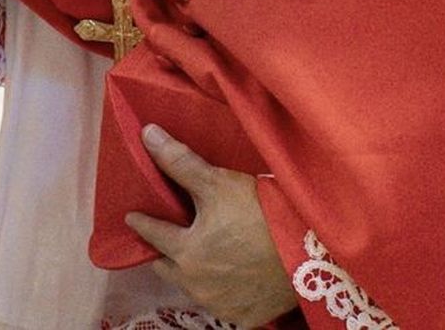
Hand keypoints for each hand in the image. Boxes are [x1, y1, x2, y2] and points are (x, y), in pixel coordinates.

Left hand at [124, 124, 295, 325]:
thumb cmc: (259, 212)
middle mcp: (196, 285)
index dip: (142, 222)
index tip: (133, 217)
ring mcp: (221, 305)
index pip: (152, 234)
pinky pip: (222, 305)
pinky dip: (220, 292)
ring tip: (196, 256)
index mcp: (184, 252)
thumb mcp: (216, 182)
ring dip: (190, 273)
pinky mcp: (245, 318)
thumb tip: (146, 134)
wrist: (312, 249)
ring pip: (191, 287)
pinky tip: (226, 278)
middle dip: (164, 252)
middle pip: (167, 267)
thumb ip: (178, 162)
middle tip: (165, 237)